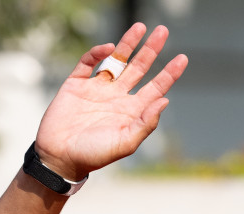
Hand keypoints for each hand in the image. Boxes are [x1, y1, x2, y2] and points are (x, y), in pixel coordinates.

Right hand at [34, 23, 187, 180]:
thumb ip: (146, 123)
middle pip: (139, 68)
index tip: (183, 58)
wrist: (60, 157)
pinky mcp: (76, 84)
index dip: (169, 73)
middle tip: (163, 31)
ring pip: (116, 60)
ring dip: (128, 43)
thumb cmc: (94, 155)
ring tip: (140, 27)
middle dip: (151, 50)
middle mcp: (117, 97)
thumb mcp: (125, 143)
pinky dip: (97, 53)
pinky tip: (108, 47)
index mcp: (132, 111)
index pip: (155, 88)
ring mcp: (97, 88)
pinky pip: (88, 63)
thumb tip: (165, 100)